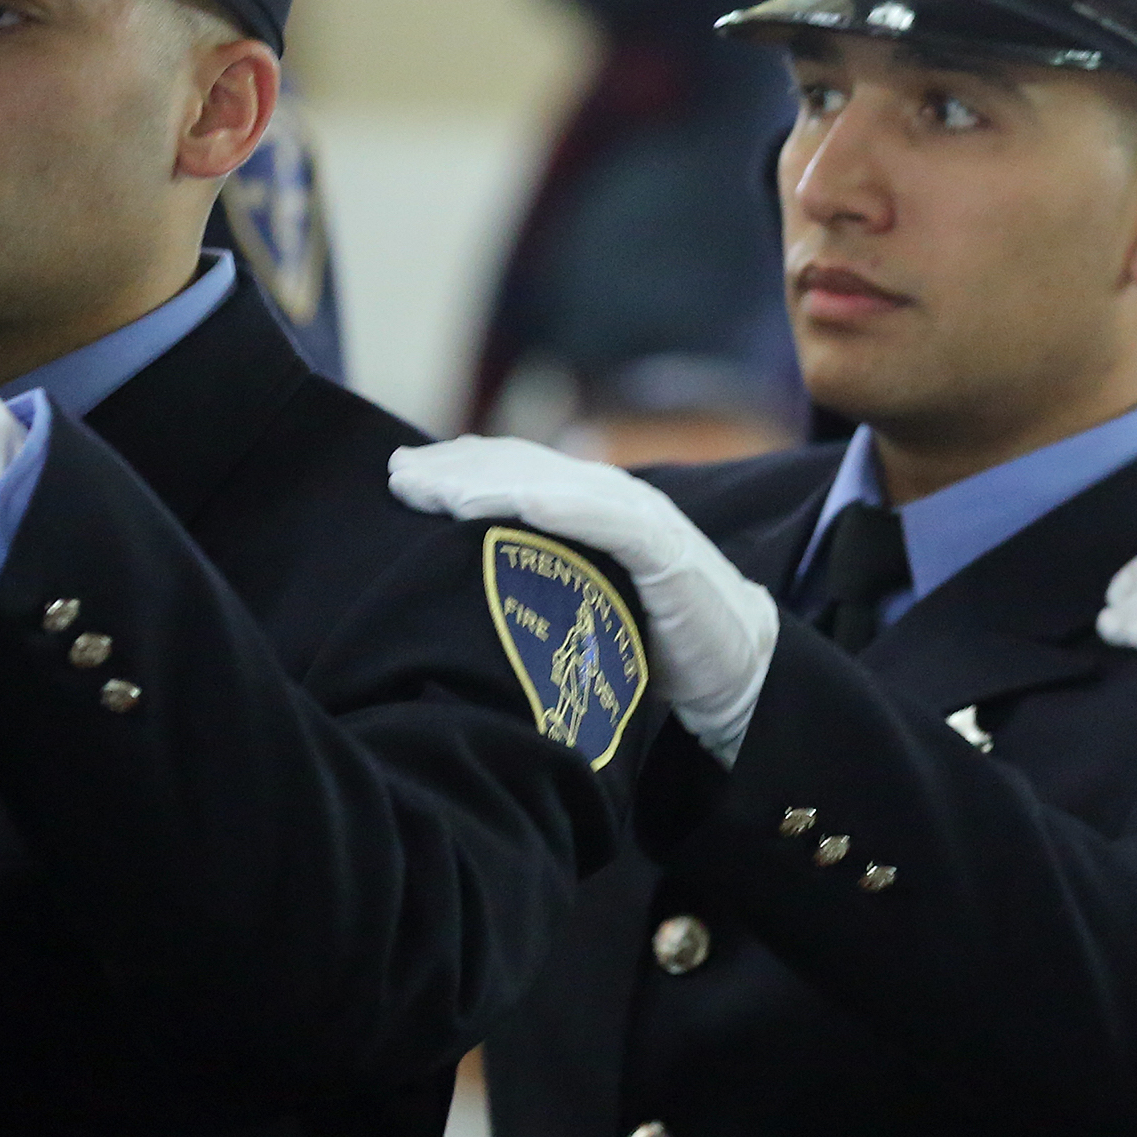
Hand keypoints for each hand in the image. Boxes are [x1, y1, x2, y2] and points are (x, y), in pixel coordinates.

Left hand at [390, 437, 778, 764]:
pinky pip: (614, 523)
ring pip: (561, 488)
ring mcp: (643, 522)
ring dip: (498, 485)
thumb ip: (537, 580)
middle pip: (526, 470)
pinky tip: (524, 507)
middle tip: (398, 475)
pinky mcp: (669, 554)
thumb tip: (459, 589)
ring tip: (442, 492)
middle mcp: (613, 500)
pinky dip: (569, 511)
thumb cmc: (652, 640)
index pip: (514, 474)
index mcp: (589, 508)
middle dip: (458, 470)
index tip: (400, 477)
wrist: (738, 666)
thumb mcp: (581, 601)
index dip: (458, 470)